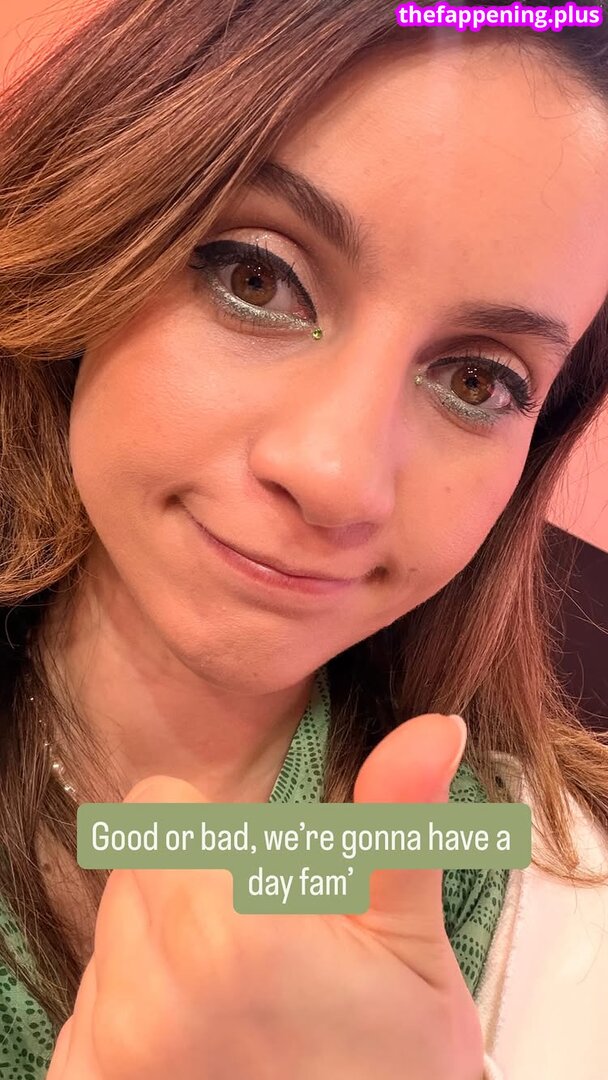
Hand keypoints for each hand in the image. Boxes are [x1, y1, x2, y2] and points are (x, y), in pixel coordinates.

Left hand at [47, 713, 484, 1079]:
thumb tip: (435, 725)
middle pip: (135, 872)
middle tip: (264, 950)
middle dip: (190, 889)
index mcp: (220, 924)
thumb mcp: (408, 942)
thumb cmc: (396, 1063)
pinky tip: (201, 1047)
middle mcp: (143, 987)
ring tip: (238, 1006)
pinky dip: (133, 1016)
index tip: (263, 881)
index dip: (214, 832)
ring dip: (160, 954)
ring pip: (113, 942)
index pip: (156, 808)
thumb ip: (397, 824)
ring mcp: (108, 1050)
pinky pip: (89, 1012)